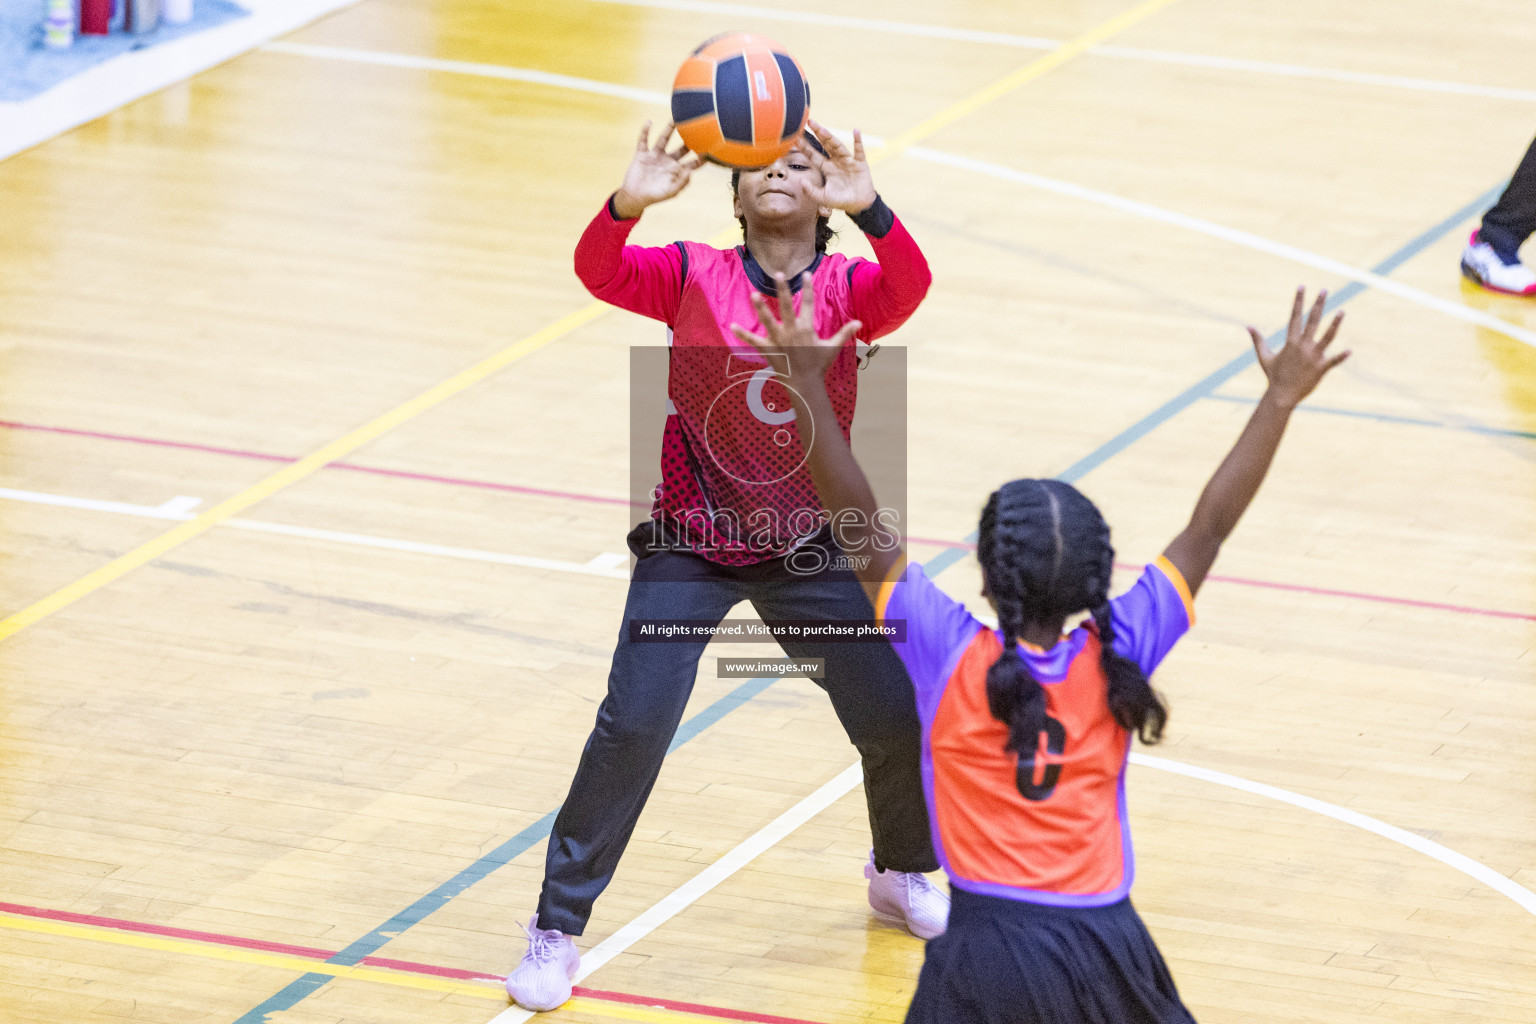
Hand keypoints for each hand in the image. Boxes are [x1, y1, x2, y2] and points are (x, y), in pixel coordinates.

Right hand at [613, 121, 703, 218]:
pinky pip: (643, 140)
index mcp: (677, 170)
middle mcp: (668, 160)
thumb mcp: (670, 192)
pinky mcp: (642, 154)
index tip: (711, 150)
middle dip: (690, 140)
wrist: (635, 197)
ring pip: (663, 139)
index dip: (702, 157)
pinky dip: (645, 131)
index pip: (693, 162)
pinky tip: (649, 122)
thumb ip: (682, 182)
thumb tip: (691, 172)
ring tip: (675, 118)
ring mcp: (655, 156)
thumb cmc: (655, 196)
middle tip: (698, 129)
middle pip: (682, 148)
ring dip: (669, 129)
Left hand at [730, 272, 861, 381]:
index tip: (805, 273)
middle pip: (787, 306)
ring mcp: (778, 340)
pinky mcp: (767, 349)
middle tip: (778, 274)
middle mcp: (791, 331)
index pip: (808, 303)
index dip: (808, 287)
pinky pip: (753, 340)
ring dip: (760, 307)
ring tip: (753, 294)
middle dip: (783, 290)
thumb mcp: (832, 348)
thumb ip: (844, 333)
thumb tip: (859, 322)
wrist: (805, 385)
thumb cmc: (819, 365)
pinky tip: (731, 325)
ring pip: (768, 320)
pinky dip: (742, 333)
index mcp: (806, 328)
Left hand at [804, 120, 876, 213]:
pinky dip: (858, 141)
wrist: (859, 205)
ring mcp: (848, 161)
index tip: (796, 137)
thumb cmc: (841, 201)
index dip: (805, 147)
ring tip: (822, 129)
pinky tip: (856, 131)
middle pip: (825, 145)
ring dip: (830, 137)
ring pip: (838, 146)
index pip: (814, 155)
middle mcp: (836, 161)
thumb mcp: (823, 197)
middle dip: (818, 134)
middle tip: (809, 121)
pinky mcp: (860, 163)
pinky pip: (859, 151)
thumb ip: (811, 191)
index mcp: (827, 168)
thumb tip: (801, 181)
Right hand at [1249, 287, 1349, 409]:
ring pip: (1327, 337)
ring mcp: (1313, 357)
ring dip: (1335, 323)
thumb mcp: (1264, 356)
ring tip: (1342, 311)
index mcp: (1291, 342)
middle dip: (1318, 304)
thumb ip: (1258, 340)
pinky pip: (1333, 361)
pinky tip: (1349, 351)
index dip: (1298, 301)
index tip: (1302, 287)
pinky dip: (1341, 357)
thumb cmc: (1273, 376)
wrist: (1282, 395)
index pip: (1295, 316)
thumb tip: (1248, 326)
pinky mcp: (1321, 368)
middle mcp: (1303, 346)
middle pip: (1313, 320)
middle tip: (1325, 290)